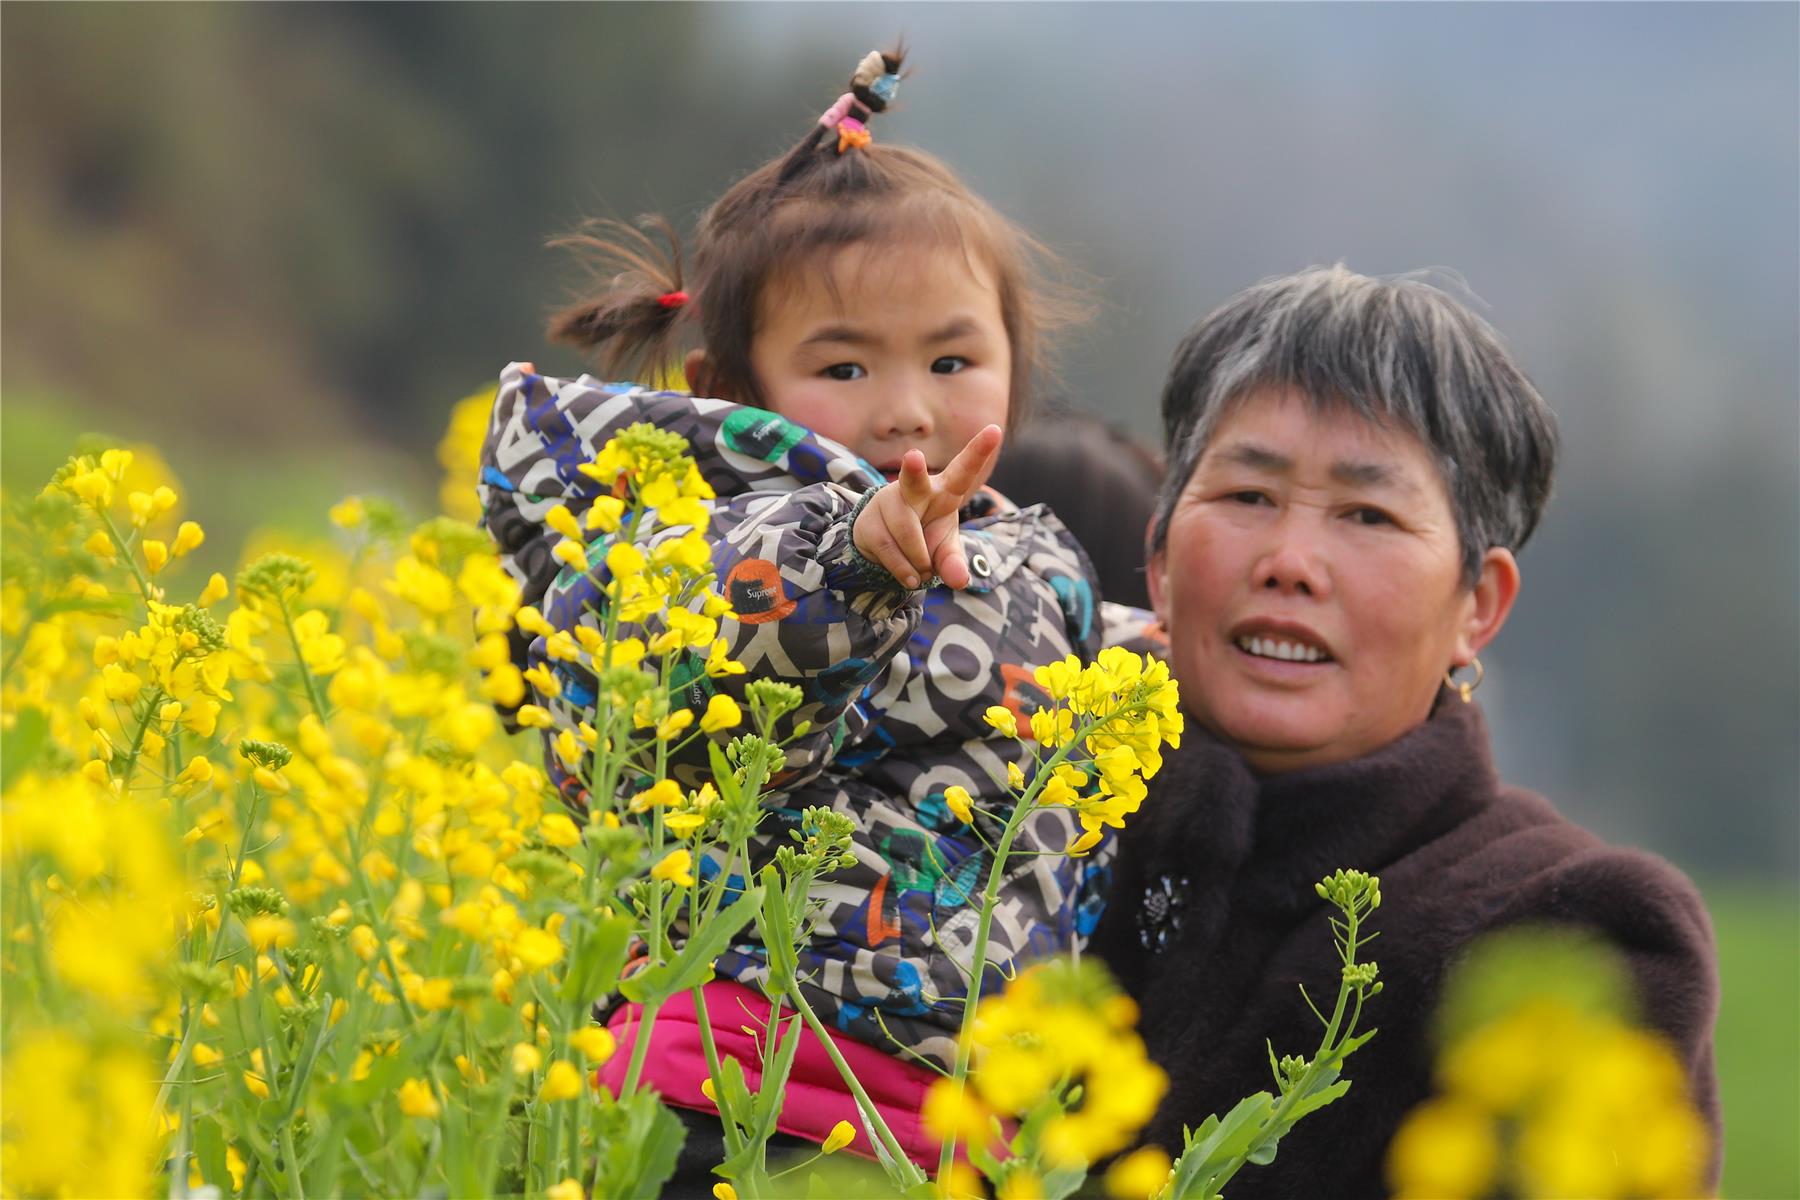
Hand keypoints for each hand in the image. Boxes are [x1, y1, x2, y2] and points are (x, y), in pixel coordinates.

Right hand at [853, 425, 1003, 589]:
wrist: (885, 545)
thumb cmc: (925, 538)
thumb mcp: (945, 550)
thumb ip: (954, 562)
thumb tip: (958, 580)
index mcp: (944, 490)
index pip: (963, 470)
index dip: (978, 452)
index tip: (995, 430)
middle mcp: (915, 490)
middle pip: (914, 481)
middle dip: (913, 469)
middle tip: (913, 457)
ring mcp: (889, 502)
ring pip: (905, 531)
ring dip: (918, 559)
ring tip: (923, 572)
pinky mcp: (869, 521)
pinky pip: (888, 548)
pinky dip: (903, 569)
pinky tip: (910, 577)